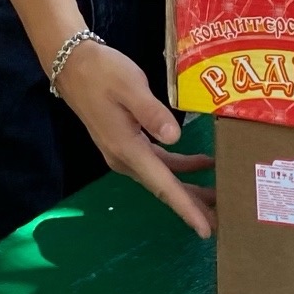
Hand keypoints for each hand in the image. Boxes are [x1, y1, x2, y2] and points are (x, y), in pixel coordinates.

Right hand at [50, 38, 215, 235]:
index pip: (163, 184)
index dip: (186, 208)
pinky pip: (157, 162)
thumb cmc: (102, 72)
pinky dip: (179, 166)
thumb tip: (175, 137)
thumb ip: (152, 112)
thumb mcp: (130, 86)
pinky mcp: (126, 141)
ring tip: (217, 195)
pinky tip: (200, 162)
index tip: (204, 229)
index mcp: (127, 148)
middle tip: (222, 221)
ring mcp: (123, 152)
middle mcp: (124, 157)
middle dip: (192, 205)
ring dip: (188, 187)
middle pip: (164, 188)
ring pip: (162, 177)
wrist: (71, 64)